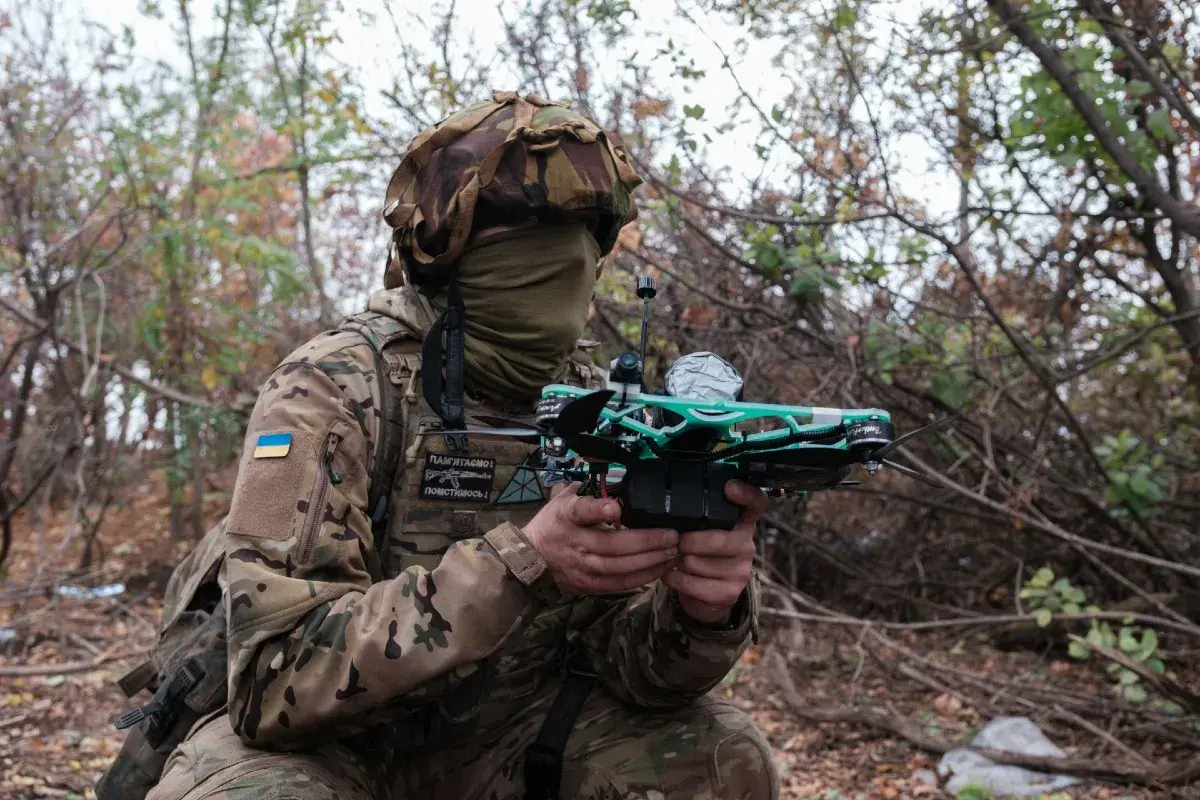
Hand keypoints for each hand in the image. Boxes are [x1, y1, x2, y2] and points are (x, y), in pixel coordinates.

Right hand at [522, 483, 678, 595]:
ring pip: (619, 567)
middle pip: (612, 544)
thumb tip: (617, 477)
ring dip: (649, 560)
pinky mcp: (589, 585)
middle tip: (672, 536)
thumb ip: (588, 491)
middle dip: (646, 541)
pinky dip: (642, 577)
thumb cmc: (552, 525)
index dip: (599, 510)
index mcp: (566, 516)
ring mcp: (582, 566)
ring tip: (672, 552)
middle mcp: (575, 542)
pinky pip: (619, 584)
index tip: (617, 508)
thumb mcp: (562, 501)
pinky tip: (660, 569)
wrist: (530, 560)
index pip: (581, 511)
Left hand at [664, 480, 767, 624]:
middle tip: (676, 542)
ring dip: (679, 562)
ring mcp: (741, 570)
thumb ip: (697, 517)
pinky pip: (693, 584)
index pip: (757, 503)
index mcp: (742, 522)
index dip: (746, 494)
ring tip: (675, 559)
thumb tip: (671, 510)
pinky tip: (670, 575)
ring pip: (698, 563)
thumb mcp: (704, 530)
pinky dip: (675, 579)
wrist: (708, 595)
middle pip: (718, 540)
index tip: (729, 487)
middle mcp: (747, 544)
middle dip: (688, 542)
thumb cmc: (701, 554)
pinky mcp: (731, 592)